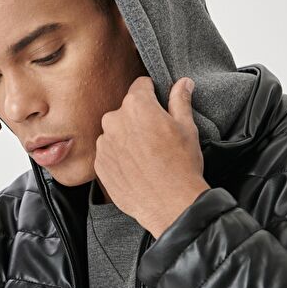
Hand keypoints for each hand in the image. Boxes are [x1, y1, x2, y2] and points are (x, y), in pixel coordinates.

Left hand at [93, 75, 210, 237]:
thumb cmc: (181, 166)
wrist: (169, 204)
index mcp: (137, 106)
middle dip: (138, 119)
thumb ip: (180, 101)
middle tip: (156, 138)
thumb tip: (183, 83)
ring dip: (127, 140)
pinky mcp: (99, 165)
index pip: (140, 85)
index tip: (158, 105)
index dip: (152, 94)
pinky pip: (108, 154)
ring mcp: (104, 144)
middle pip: (126, 111)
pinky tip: (136, 169)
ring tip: (146, 158)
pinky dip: (119, 158)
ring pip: (115, 133)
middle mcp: (115, 121)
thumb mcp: (187, 128)